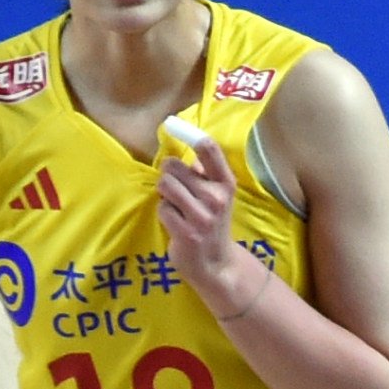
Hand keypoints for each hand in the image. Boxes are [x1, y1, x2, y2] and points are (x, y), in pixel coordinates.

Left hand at [152, 128, 261, 316]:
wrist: (216, 264)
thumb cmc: (213, 223)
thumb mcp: (218, 194)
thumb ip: (206, 170)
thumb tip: (187, 138)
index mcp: (225, 182)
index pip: (208, 147)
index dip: (186, 132)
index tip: (171, 125)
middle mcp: (217, 197)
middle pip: (174, 166)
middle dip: (169, 176)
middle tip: (177, 191)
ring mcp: (202, 216)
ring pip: (165, 186)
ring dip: (165, 195)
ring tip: (176, 207)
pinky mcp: (187, 233)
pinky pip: (162, 209)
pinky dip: (165, 215)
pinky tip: (176, 224)